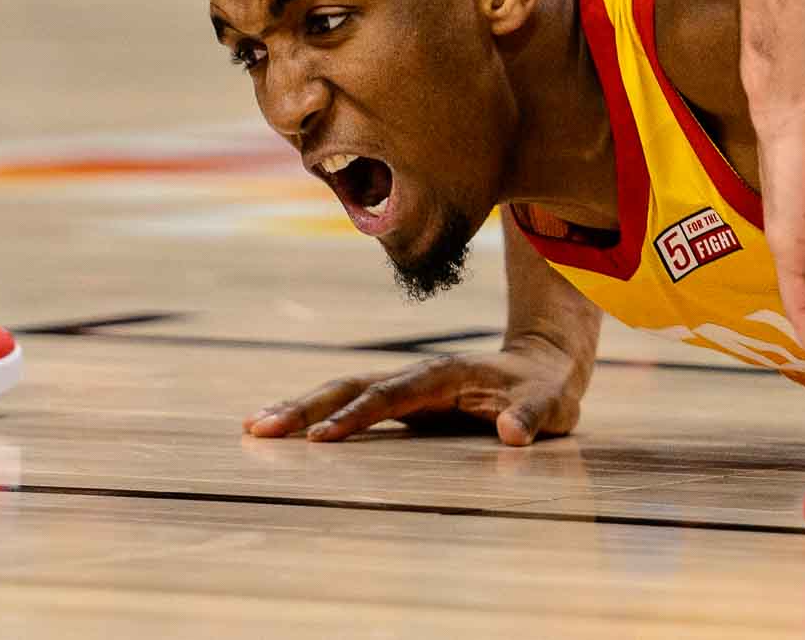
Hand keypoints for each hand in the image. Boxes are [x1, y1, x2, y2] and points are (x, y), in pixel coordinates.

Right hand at [244, 339, 586, 446]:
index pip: (391, 397)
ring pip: (341, 392)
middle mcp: (414, 376)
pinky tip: (288, 431)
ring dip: (300, 408)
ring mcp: (404, 387)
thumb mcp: (550, 403)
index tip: (320, 441)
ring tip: (255, 427)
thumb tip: (511, 434)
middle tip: (258, 428)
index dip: (356, 417)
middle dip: (304, 408)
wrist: (541, 364)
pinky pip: (351, 405)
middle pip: (350, 387)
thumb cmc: (544, 389)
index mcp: (443, 375)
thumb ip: (532, 416)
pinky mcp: (401, 402)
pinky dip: (316, 414)